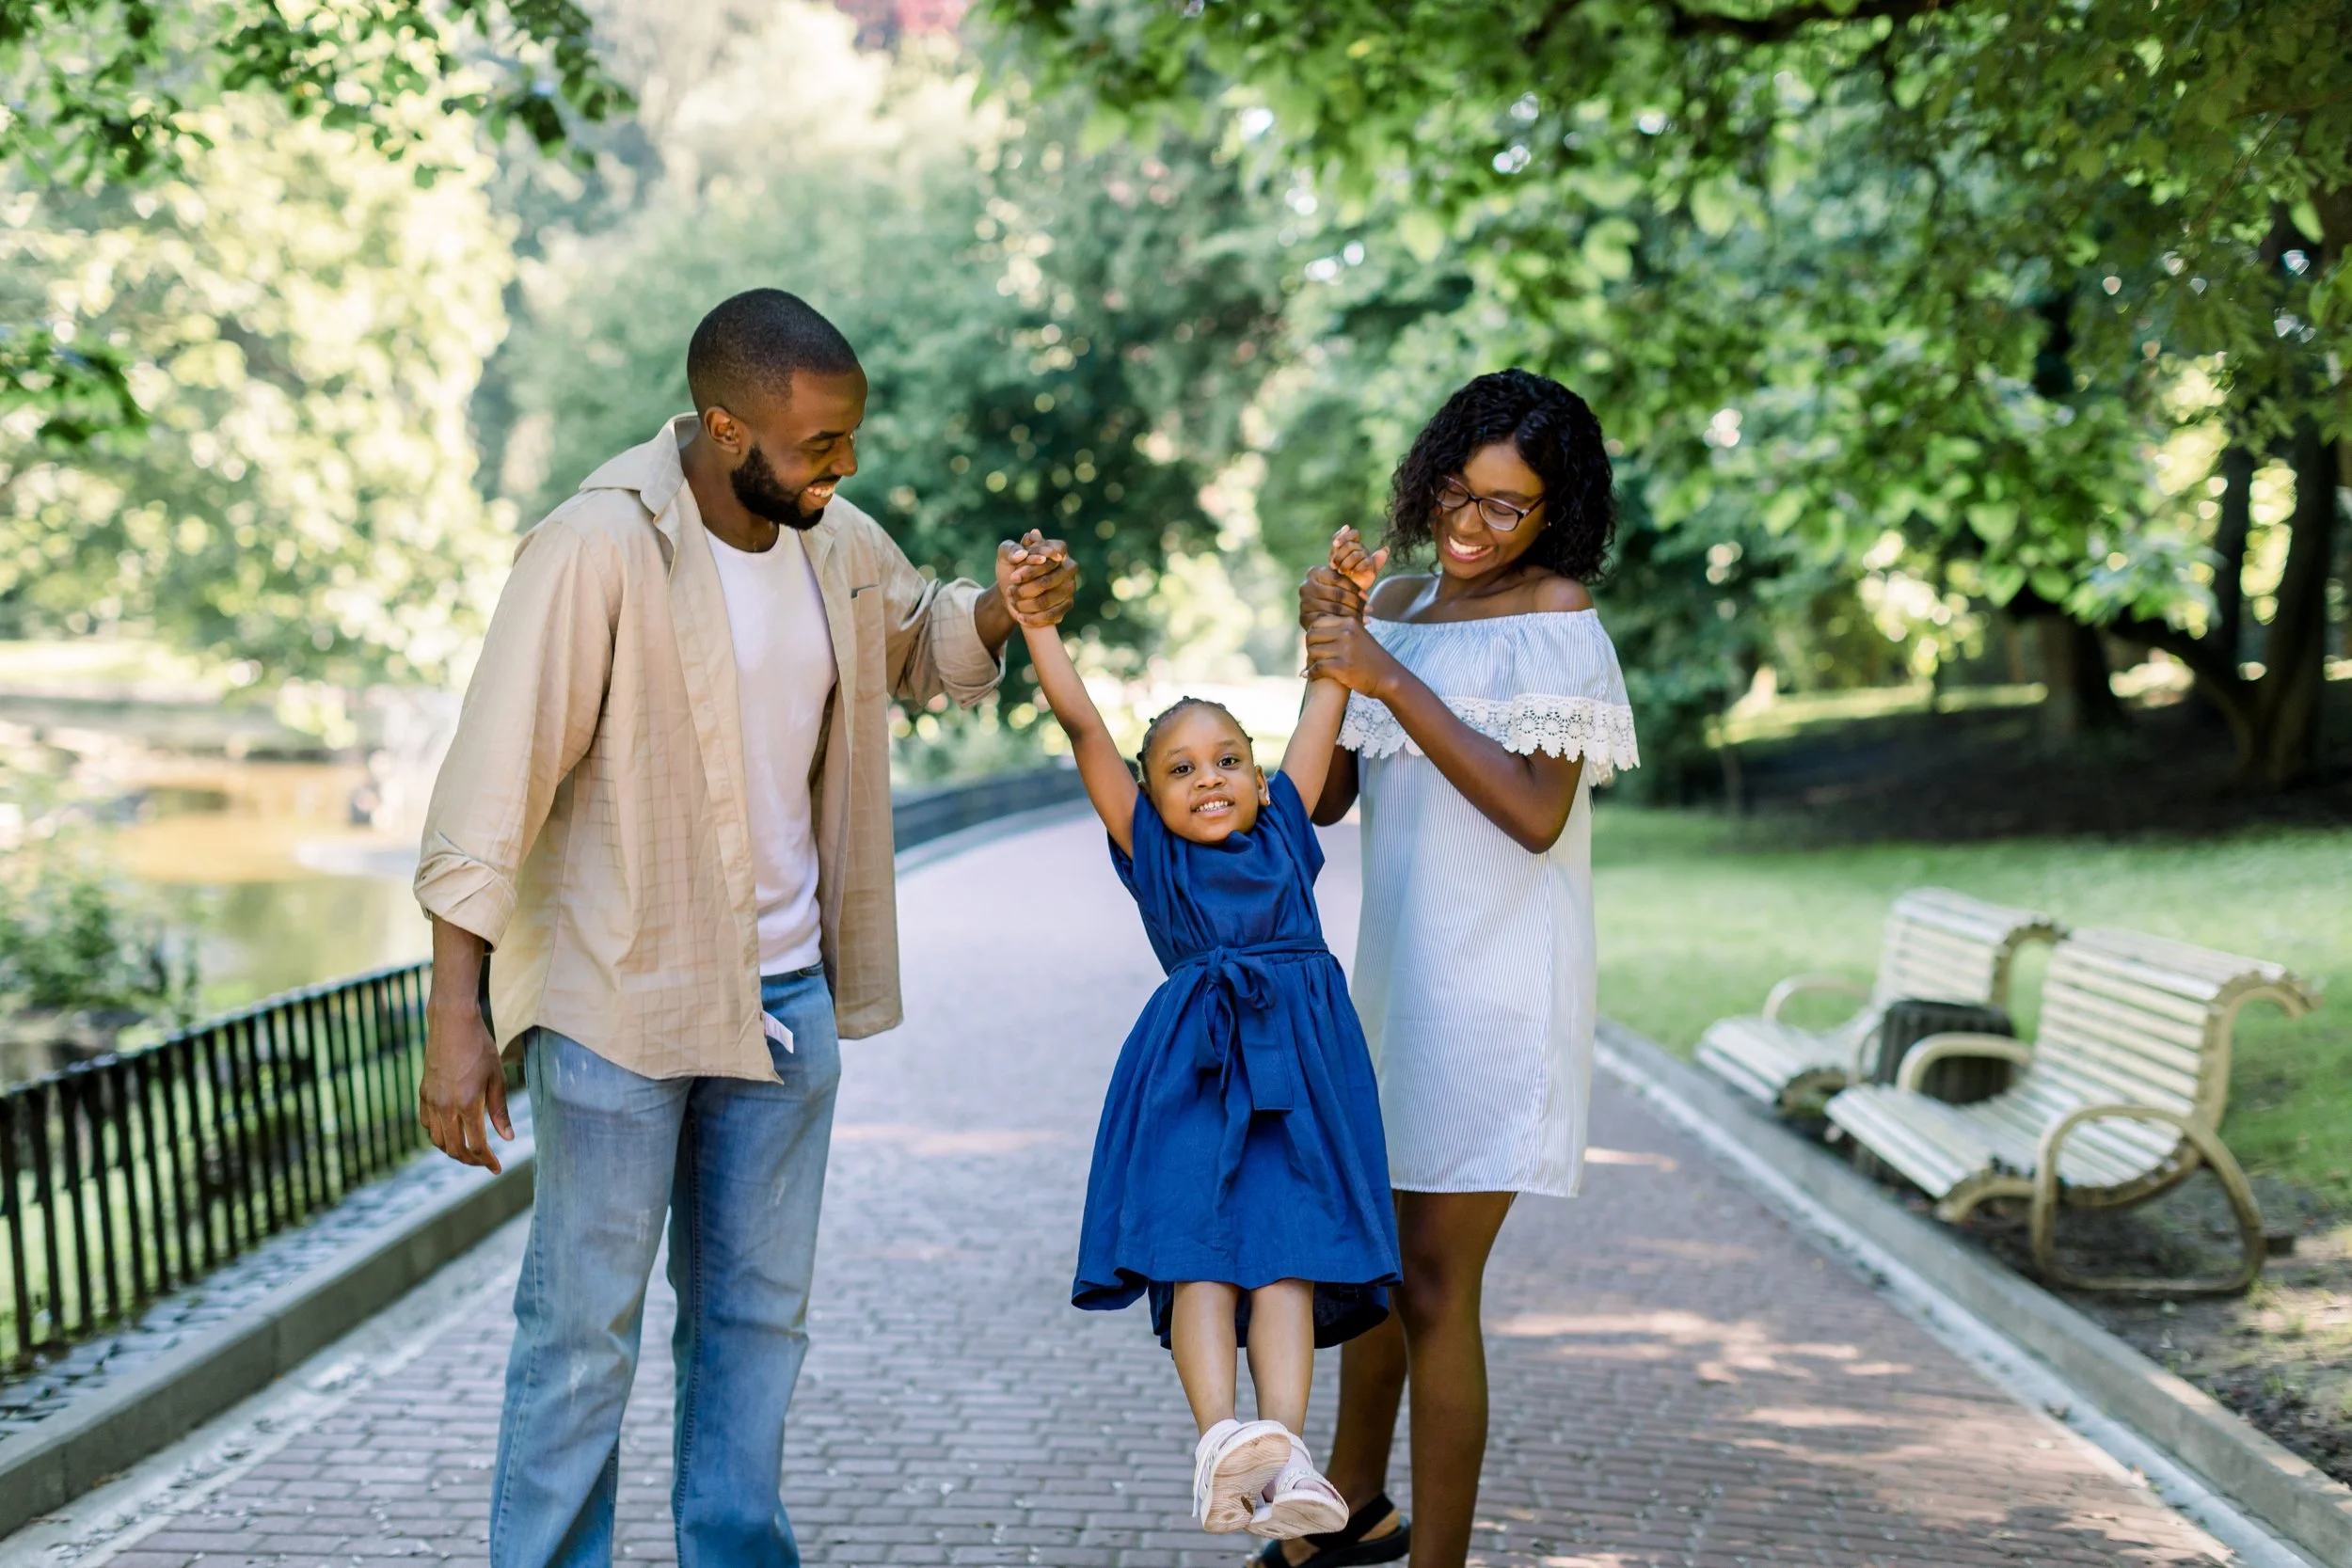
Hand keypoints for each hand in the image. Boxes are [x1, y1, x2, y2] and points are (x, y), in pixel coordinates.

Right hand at [419, 990, 511, 1173]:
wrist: (452, 1024)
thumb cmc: (480, 1048)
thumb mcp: (497, 1078)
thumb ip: (500, 1110)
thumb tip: (507, 1138)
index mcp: (467, 1104)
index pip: (476, 1145)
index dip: (487, 1160)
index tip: (497, 1168)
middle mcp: (445, 1106)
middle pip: (454, 1148)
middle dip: (470, 1161)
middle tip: (484, 1163)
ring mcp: (431, 1101)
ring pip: (437, 1140)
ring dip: (453, 1150)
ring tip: (469, 1152)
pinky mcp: (423, 1093)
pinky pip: (427, 1124)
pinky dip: (438, 1135)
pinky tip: (450, 1133)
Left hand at [997, 530, 1076, 627]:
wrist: (1012, 590)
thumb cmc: (1011, 568)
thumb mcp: (1005, 554)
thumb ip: (1011, 549)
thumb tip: (1022, 554)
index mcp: (1058, 548)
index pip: (1050, 556)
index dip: (1030, 568)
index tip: (1013, 577)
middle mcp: (1069, 566)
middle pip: (1047, 581)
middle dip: (1025, 589)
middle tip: (1010, 590)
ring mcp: (1070, 587)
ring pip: (1047, 600)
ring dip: (1026, 604)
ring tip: (1013, 601)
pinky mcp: (1067, 605)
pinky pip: (1051, 615)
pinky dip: (1033, 618)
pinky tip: (1020, 617)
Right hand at [1298, 564, 1363, 631]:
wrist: (1324, 616)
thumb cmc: (1339, 595)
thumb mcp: (1347, 582)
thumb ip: (1364, 569)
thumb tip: (1382, 556)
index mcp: (1314, 573)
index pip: (1339, 579)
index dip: (1355, 588)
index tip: (1366, 597)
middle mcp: (1305, 587)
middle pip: (1337, 594)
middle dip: (1355, 602)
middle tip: (1369, 609)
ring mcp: (1303, 603)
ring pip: (1335, 608)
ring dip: (1353, 613)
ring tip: (1365, 617)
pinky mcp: (1304, 618)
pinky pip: (1328, 621)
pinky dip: (1343, 624)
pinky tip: (1355, 625)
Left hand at [1303, 615, 1399, 698]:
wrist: (1388, 678)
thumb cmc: (1370, 658)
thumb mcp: (1358, 635)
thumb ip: (1340, 628)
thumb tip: (1313, 625)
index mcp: (1349, 622)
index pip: (1317, 622)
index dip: (1313, 634)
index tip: (1317, 645)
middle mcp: (1347, 633)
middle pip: (1312, 636)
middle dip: (1310, 647)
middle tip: (1313, 657)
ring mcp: (1345, 650)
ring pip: (1312, 652)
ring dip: (1310, 661)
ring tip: (1313, 666)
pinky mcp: (1342, 667)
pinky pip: (1316, 667)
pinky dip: (1311, 673)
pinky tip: (1310, 675)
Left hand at [1328, 526, 1387, 597]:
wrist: (1344, 592)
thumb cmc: (1337, 575)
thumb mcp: (1333, 558)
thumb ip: (1337, 544)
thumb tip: (1347, 526)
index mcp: (1352, 544)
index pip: (1353, 533)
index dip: (1344, 536)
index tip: (1334, 544)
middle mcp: (1361, 548)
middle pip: (1351, 544)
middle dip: (1340, 555)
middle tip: (1333, 566)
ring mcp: (1367, 557)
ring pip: (1356, 554)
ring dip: (1346, 563)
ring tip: (1341, 571)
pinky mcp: (1372, 567)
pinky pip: (1365, 562)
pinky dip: (1357, 568)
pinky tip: (1353, 572)